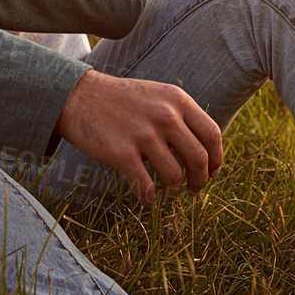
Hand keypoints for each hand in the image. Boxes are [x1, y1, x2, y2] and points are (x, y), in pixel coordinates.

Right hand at [53, 71, 223, 205]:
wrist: (76, 95)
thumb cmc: (118, 100)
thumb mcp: (156, 95)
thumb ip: (179, 116)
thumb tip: (202, 152)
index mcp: (177, 100)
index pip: (212, 134)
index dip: (217, 159)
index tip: (212, 173)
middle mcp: (165, 115)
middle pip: (199, 159)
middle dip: (200, 181)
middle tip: (194, 191)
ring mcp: (143, 135)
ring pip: (174, 176)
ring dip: (174, 193)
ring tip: (168, 196)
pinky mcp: (122, 153)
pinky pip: (146, 186)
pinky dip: (150, 198)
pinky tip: (147, 199)